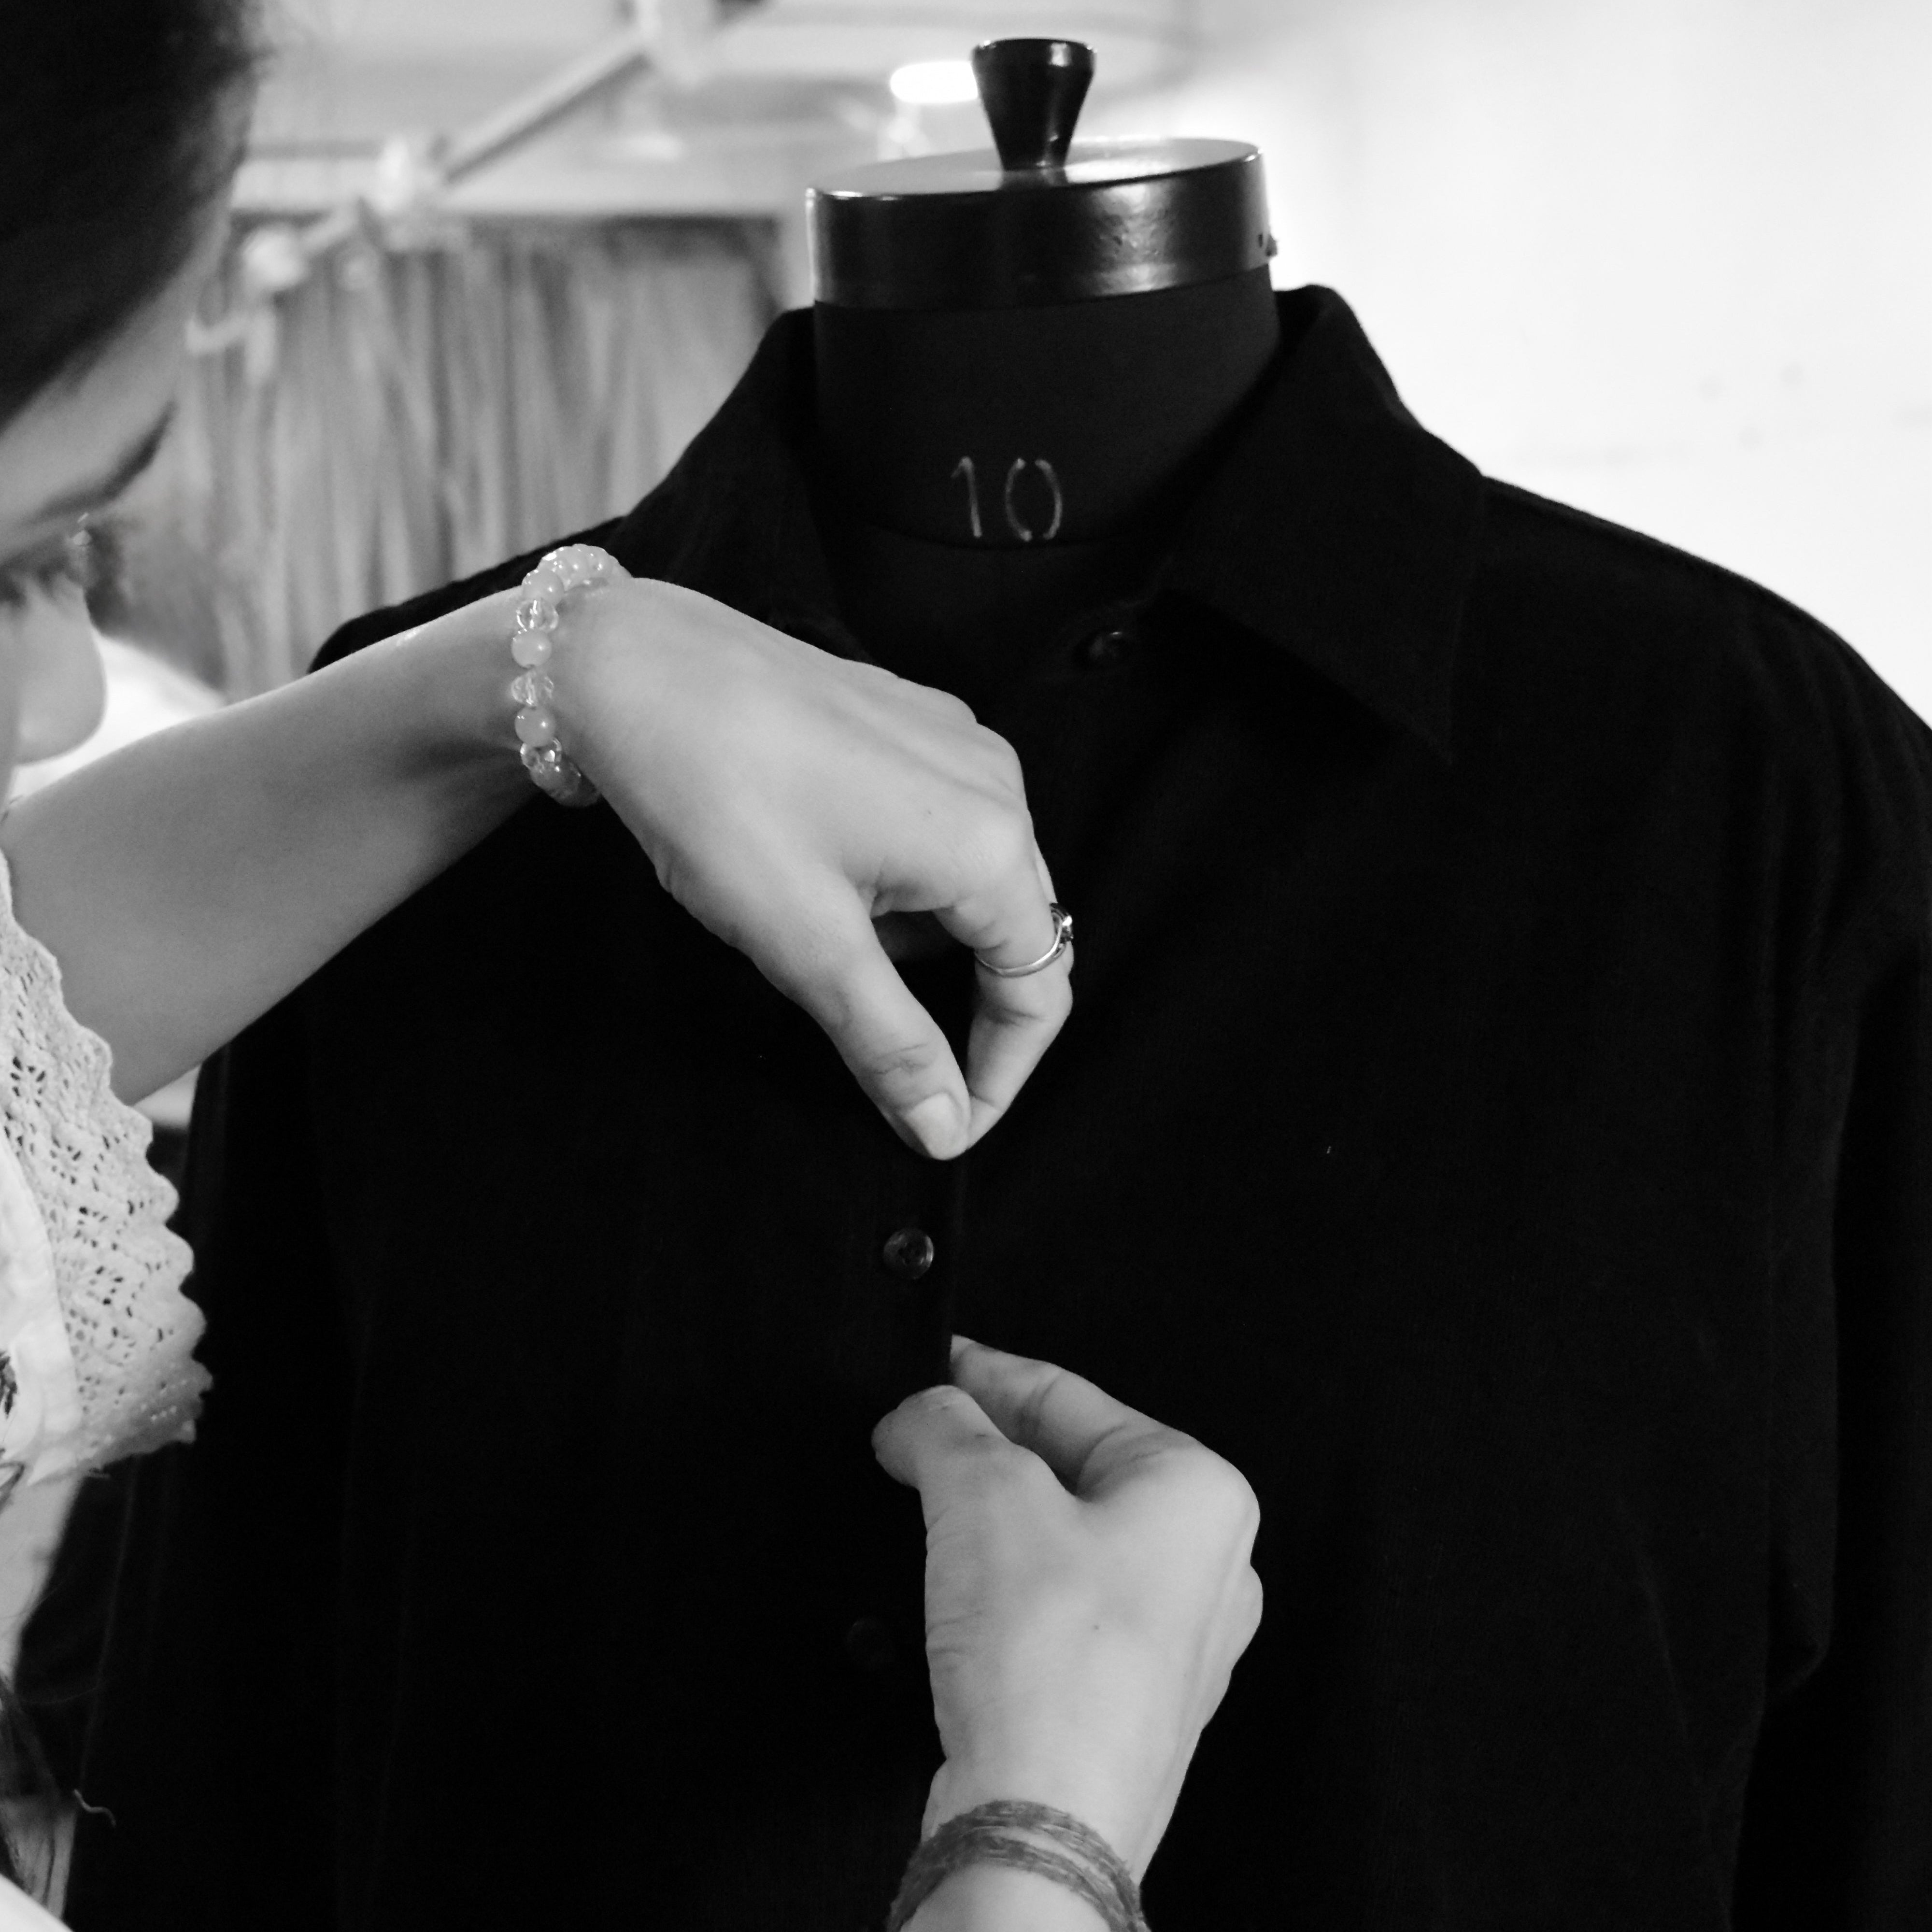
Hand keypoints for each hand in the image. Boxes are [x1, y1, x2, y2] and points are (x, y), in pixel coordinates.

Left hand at [553, 577, 1071, 1159]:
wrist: (636, 668)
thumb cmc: (718, 795)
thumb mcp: (806, 947)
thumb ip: (890, 1045)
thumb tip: (946, 1126)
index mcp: (989, 843)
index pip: (1038, 990)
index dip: (999, 1075)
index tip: (945, 1127)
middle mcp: (996, 784)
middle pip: (1015, 935)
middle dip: (957, 1009)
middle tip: (878, 1055)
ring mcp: (954, 743)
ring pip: (970, 884)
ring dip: (915, 942)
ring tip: (816, 939)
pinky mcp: (910, 723)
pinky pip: (936, 828)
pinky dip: (895, 883)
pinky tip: (817, 879)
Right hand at [871, 1336, 1263, 1880]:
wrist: (1042, 1821)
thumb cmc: (1051, 1667)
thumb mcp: (981, 1494)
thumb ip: (945, 1427)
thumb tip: (921, 1412)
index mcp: (1201, 1491)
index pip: (1073, 1396)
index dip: (986, 1375)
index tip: (934, 1368)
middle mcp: (1206, 1564)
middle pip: (1071, 1467)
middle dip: (985, 1451)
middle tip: (913, 1436)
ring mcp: (1171, 1641)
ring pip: (1064, 1541)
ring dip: (988, 1521)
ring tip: (922, 1506)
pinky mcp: (1124, 1700)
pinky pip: (1057, 1612)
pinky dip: (1000, 1589)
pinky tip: (950, 1593)